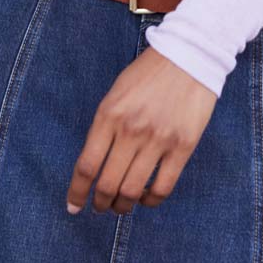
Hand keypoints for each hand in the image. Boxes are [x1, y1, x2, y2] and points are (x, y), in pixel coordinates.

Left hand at [66, 43, 217, 215]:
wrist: (189, 55)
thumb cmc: (149, 73)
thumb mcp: (117, 92)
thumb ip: (105, 125)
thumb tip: (95, 162)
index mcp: (110, 114)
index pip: (87, 165)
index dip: (77, 192)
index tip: (73, 206)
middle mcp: (131, 130)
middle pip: (107, 184)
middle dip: (100, 203)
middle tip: (100, 207)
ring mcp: (158, 140)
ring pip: (132, 191)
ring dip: (122, 206)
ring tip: (121, 205)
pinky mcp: (182, 147)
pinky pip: (162, 188)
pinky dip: (150, 200)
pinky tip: (145, 197)